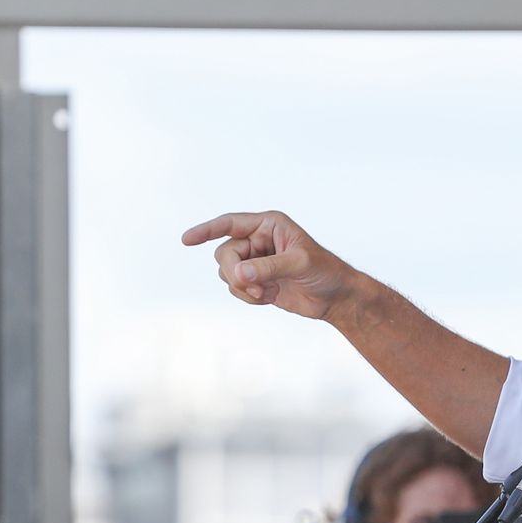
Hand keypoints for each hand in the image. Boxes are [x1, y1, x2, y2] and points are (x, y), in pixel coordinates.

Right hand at [181, 211, 361, 321]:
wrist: (335, 297)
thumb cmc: (324, 272)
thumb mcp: (299, 264)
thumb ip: (268, 267)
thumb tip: (239, 274)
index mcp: (268, 225)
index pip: (230, 224)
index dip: (206, 230)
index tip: (187, 240)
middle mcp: (257, 240)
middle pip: (224, 254)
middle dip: (235, 273)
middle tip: (254, 288)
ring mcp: (254, 261)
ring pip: (226, 273)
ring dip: (243, 288)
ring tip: (266, 294)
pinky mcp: (255, 281)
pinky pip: (235, 288)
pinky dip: (247, 297)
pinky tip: (268, 298)